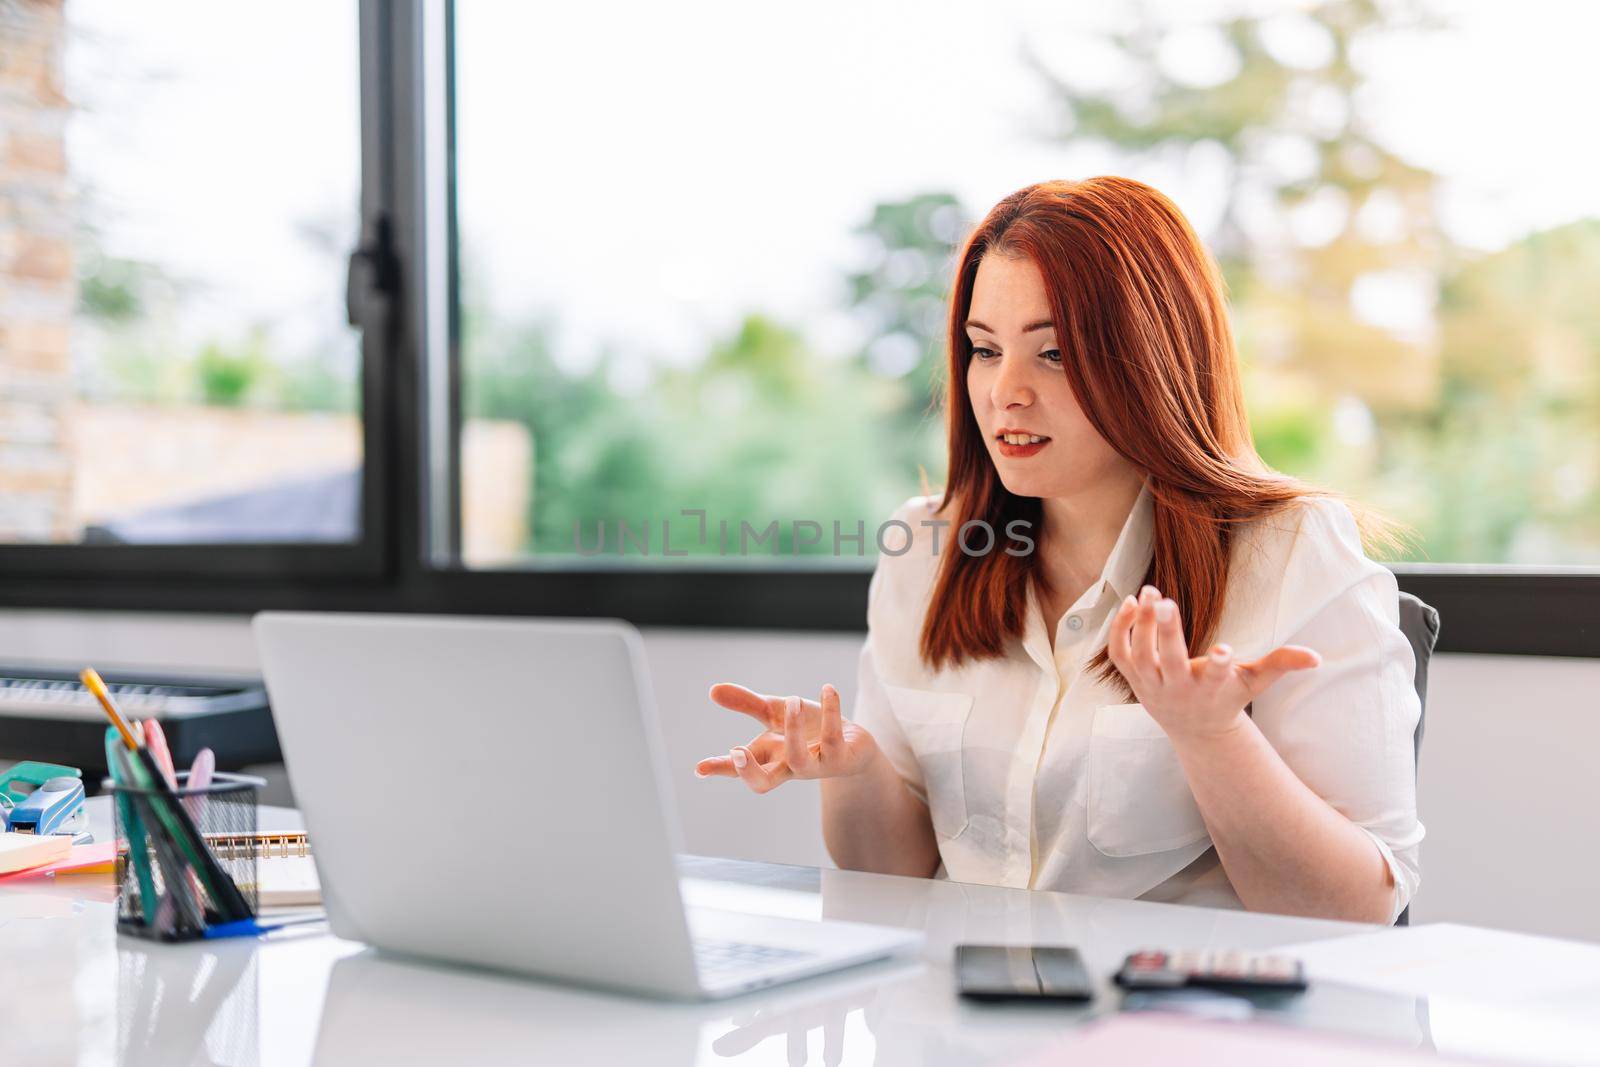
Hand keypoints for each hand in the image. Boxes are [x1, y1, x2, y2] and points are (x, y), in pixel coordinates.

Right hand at [695, 683, 880, 792]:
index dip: (720, 768)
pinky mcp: (842, 757)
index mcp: (770, 759)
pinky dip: (830, 710)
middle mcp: (791, 767)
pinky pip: (833, 737)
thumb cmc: (810, 732)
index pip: (740, 768)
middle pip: (764, 783)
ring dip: (793, 730)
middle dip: (749, 771)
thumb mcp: (777, 714)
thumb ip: (747, 704)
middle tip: (737, 750)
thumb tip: (713, 690)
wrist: (855, 745)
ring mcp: (816, 765)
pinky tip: (827, 689)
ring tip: (792, 700)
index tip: (699, 768)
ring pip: (799, 759)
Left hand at [1107, 584, 1320, 741]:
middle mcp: (1178, 689)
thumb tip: (1317, 657)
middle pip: (1167, 662)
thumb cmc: (1228, 697)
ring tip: (1150, 591)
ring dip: (1140, 624)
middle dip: (1165, 632)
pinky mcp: (1133, 678)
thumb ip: (1281, 664)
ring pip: (1138, 655)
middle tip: (1164, 599)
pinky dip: (1120, 629)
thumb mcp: (1255, 682)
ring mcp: (1150, 685)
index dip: (1219, 666)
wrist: (1195, 729)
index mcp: (1211, 689)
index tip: (1224, 649)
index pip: (1214, 679)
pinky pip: (1119, 654)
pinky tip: (1130, 603)